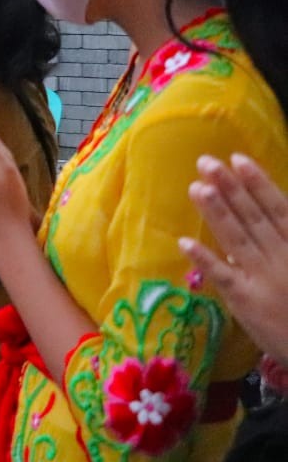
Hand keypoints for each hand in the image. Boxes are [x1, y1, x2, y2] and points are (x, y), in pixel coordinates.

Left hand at [181, 154, 287, 364]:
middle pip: (253, 218)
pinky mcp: (245, 302)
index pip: (278, 209)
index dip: (258, 183)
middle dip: (230, 188)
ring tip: (196, 187)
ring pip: (237, 240)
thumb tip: (265, 208)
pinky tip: (185, 242)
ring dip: (216, 212)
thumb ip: (286, 238)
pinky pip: (223, 276)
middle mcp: (282, 259)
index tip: (238, 158)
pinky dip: (205, 260)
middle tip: (206, 162)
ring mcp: (262, 279)